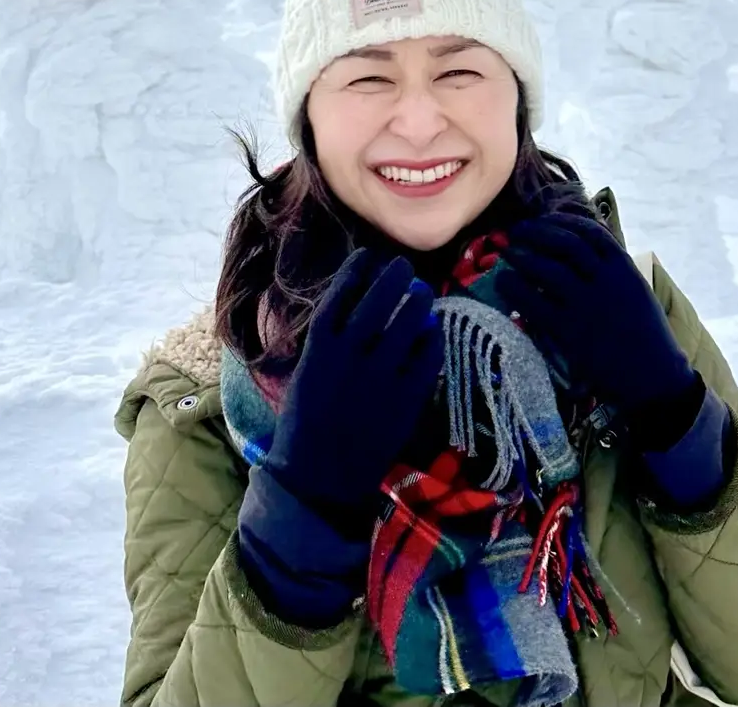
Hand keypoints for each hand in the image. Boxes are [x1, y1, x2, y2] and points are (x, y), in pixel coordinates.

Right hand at [237, 250, 444, 624]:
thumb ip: (327, 344)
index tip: (367, 256)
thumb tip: (354, 306)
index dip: (356, 272)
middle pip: (378, 302)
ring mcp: (378, 378)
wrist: (319, 480)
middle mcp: (348, 357)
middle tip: (404, 267)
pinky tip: (433, 330)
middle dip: (394, 278)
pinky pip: (426, 358)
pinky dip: (431, 339)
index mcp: (317, 350)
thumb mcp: (305, 376)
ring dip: (417, 302)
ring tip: (422, 292)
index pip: (339, 295)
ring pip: (406, 324)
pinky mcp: (403, 401)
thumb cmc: (306, 425)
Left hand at [499, 214, 697, 421]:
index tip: (545, 218)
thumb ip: (611, 270)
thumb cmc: (645, 333)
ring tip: (508, 253)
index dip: (564, 221)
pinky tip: (505, 283)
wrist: (655, 375)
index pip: (591, 232)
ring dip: (524, 257)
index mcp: (624, 268)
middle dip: (538, 232)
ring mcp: (588, 305)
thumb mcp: (635, 290)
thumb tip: (577, 249)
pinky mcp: (572, 331)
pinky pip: (537, 304)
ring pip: (549, 269)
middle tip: (517, 231)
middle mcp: (606, 280)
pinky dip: (517, 289)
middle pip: (566, 244)